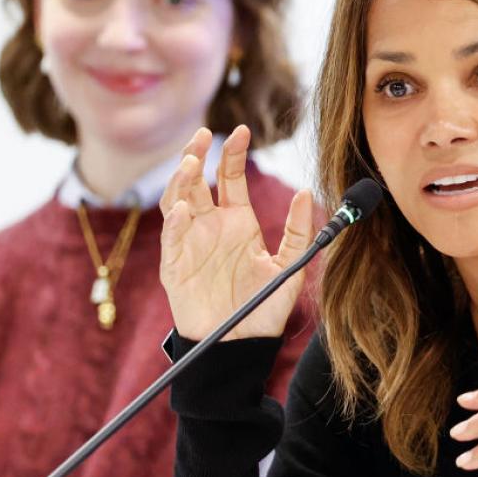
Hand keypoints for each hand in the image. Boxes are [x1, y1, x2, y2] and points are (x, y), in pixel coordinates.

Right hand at [159, 124, 312, 340]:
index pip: (229, 177)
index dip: (232, 153)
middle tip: (203, 135)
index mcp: (237, 222)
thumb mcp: (289, 267)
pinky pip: (171, 238)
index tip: (241, 130)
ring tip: (191, 162)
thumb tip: (306, 191)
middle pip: (196, 180)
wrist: (241, 346)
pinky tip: (184, 208)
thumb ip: (297, 230)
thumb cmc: (263, 309)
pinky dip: (175, 221)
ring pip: (177, 200)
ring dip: (180, 180)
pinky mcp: (175, 266)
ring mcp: (189, 243)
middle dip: (196, 154)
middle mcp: (210, 227)